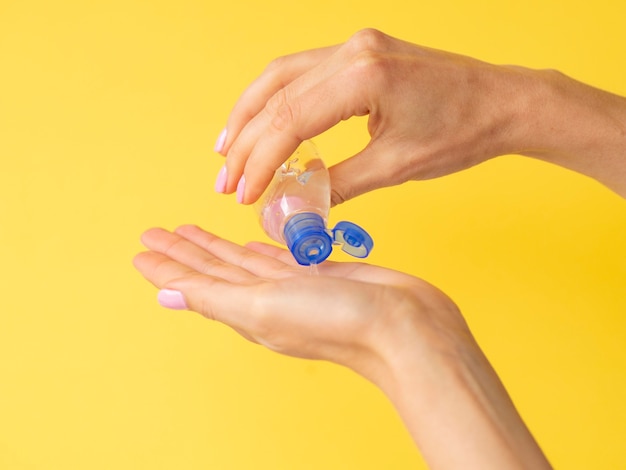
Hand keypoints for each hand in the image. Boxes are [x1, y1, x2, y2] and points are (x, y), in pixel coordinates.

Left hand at [133, 225, 550, 468]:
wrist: (407, 328)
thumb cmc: (337, 322)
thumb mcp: (264, 308)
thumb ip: (214, 297)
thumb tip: (164, 295)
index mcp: (247, 310)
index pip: (196, 283)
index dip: (168, 266)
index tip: (143, 249)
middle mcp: (266, 300)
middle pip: (215, 270)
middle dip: (186, 251)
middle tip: (158, 232)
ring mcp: (294, 287)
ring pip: (243, 261)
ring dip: (217, 247)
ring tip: (192, 231)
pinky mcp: (320, 274)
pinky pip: (278, 257)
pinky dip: (258, 249)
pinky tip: (249, 244)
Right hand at [215, 28, 531, 204]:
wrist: (503, 102)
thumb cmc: (462, 131)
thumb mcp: (396, 166)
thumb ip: (340, 183)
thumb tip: (298, 205)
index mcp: (364, 74)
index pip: (290, 120)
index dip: (260, 161)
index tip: (244, 193)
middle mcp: (353, 50)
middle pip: (276, 95)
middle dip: (245, 142)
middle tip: (228, 181)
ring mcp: (354, 46)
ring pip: (280, 77)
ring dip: (249, 115)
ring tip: (228, 151)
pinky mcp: (358, 53)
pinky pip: (301, 73)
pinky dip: (275, 101)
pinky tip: (261, 123)